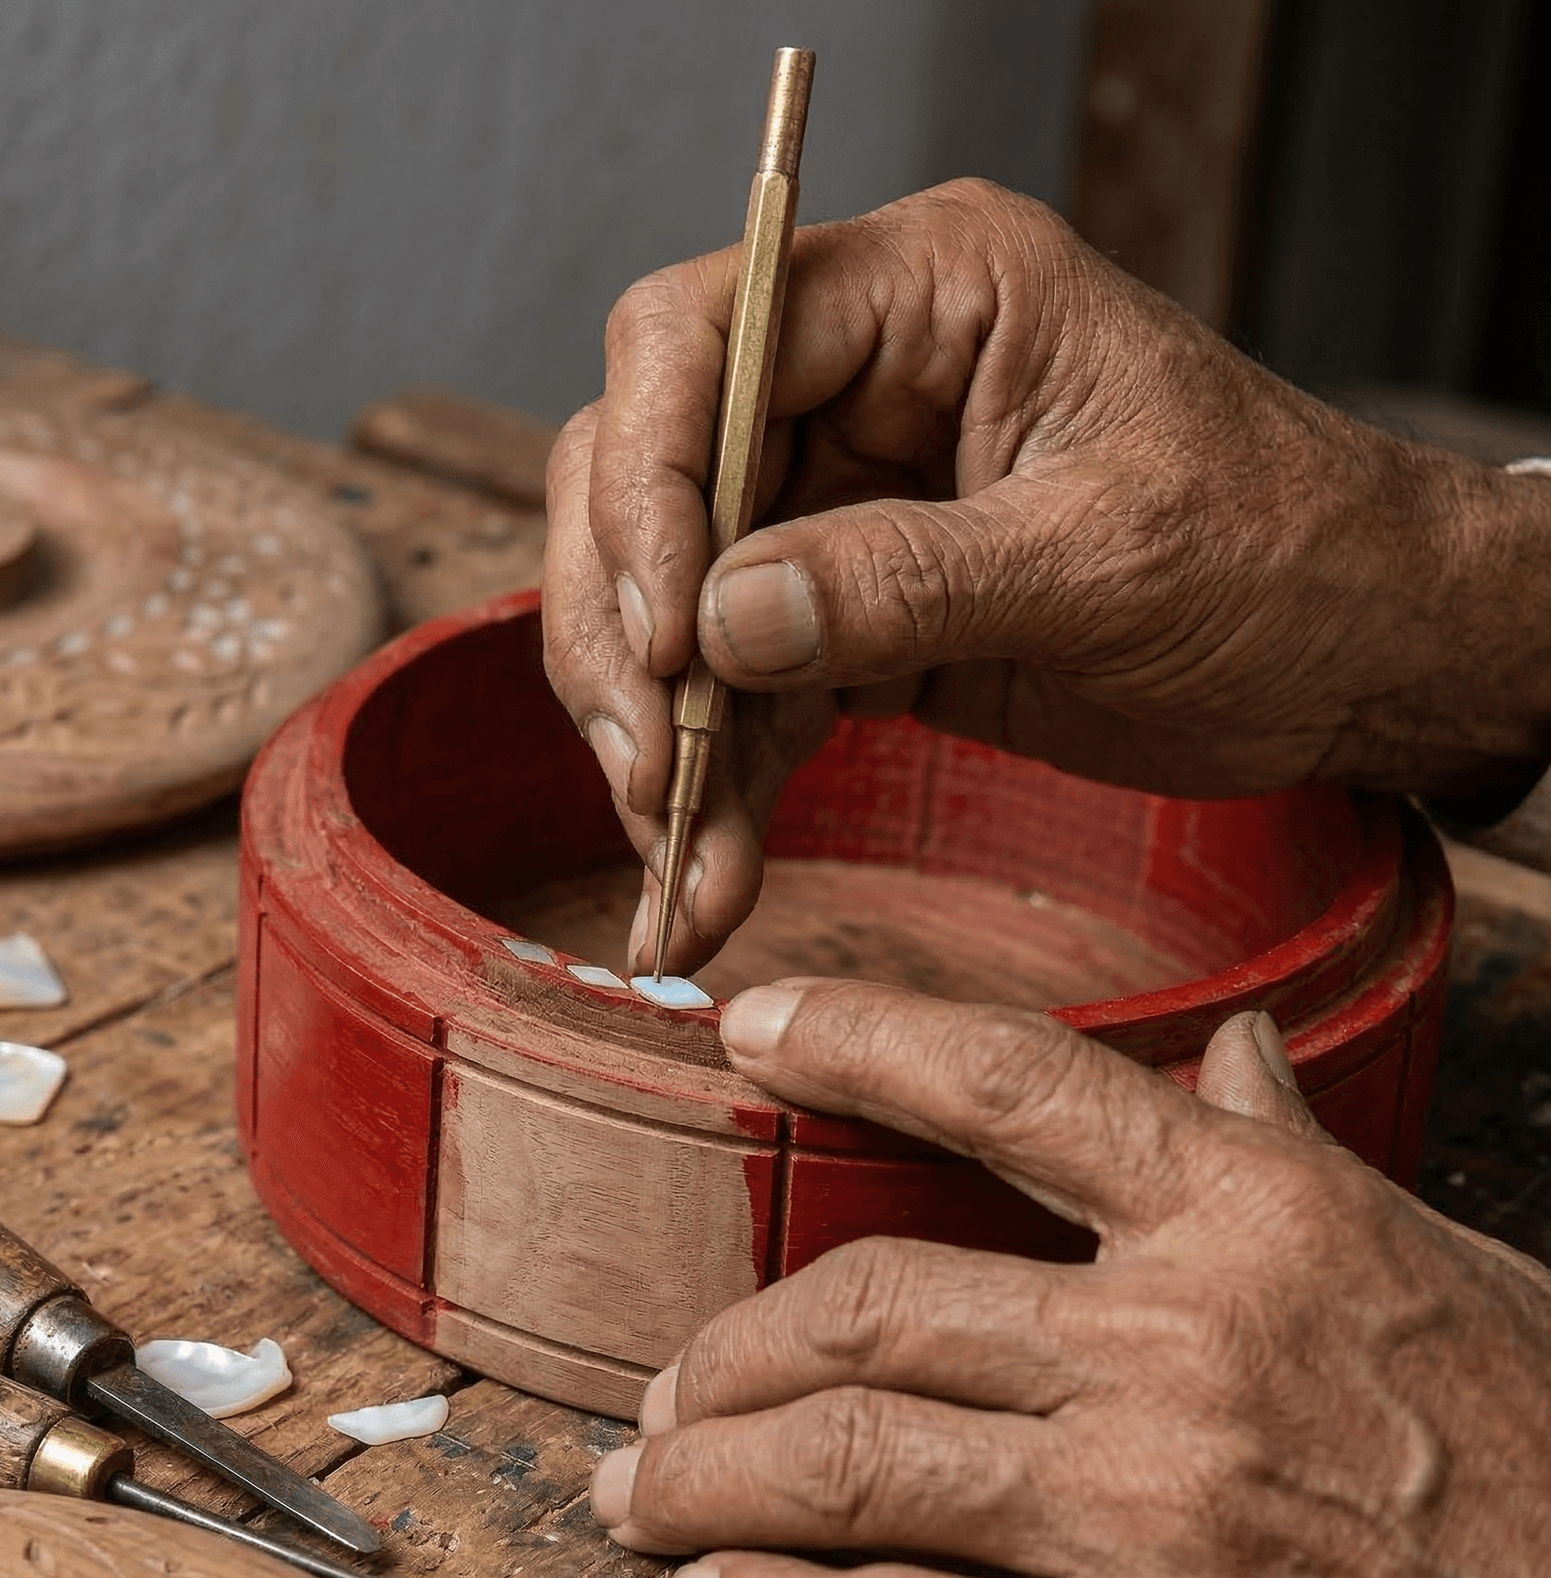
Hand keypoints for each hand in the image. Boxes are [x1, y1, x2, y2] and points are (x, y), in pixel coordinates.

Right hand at [543, 178, 1550, 974]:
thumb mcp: (1107, 560)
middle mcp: (861, 383)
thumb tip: (719, 624)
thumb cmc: (1285, 556)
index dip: (650, 481)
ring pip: (670, 603)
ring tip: (681, 862)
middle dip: (628, 636)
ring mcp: (843, 504)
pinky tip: (710, 875)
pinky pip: (738, 695)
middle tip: (653, 775)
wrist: (1357, 658)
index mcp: (934, 294)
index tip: (674, 634)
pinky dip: (716, 788)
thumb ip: (908, 581)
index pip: (700, 338)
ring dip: (658, 740)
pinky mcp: (847, 617)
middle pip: (645, 477)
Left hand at [588, 982, 1550, 1577]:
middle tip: (664, 1386)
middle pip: (870, 1305)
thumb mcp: (1436, 1268)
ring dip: (709, 1477)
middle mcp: (1179, 1346)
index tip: (750, 1020)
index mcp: (1255, 1220)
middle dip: (730, 1348)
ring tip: (644, 1493)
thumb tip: (1228, 1051)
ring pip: (848, 1461)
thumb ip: (1290, 1156)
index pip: (1010, 1084)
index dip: (858, 1036)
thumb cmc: (1548, 1468)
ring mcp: (1149, 1513)